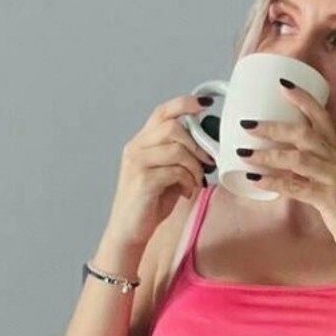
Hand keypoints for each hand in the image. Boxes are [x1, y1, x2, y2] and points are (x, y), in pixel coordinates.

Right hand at [100, 94, 216, 252]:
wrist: (128, 232)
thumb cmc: (149, 203)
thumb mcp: (167, 173)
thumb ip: (180, 156)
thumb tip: (207, 145)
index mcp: (141, 143)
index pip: (161, 112)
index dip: (184, 103)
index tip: (205, 104)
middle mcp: (135, 148)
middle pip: (172, 127)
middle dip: (196, 144)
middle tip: (207, 161)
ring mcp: (137, 164)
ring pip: (176, 149)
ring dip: (195, 165)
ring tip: (196, 181)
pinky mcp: (143, 181)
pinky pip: (175, 171)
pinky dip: (188, 181)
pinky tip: (187, 191)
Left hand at [236, 82, 335, 269]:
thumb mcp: (332, 182)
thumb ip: (310, 170)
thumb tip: (279, 162)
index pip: (321, 117)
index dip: (303, 98)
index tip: (282, 84)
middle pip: (304, 133)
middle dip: (274, 126)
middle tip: (248, 124)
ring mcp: (335, 178)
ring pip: (298, 157)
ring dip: (269, 154)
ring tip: (245, 154)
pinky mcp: (331, 199)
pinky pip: (298, 187)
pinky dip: (274, 183)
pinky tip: (256, 181)